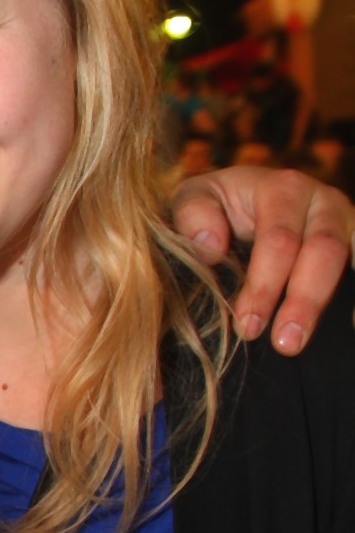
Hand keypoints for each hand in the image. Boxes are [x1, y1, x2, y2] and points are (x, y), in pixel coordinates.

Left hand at [172, 166, 353, 353]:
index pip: (280, 240)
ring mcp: (346, 223)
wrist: (246, 202)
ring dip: (329, 304)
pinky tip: (350, 325)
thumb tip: (210, 246)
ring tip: (307, 343)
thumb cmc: (218, 208)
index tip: (246, 326)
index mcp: (283, 189)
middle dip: (304, 300)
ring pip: (347, 259)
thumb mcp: (196, 199)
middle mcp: (323, 201)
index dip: (265, 285)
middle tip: (285, 344)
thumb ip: (194, 214)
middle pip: (323, 250)